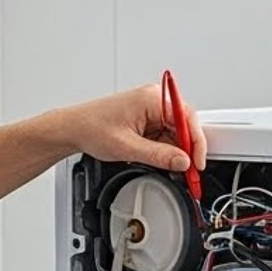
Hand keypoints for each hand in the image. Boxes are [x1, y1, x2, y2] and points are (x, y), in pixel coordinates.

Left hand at [55, 83, 207, 172]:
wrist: (74, 128)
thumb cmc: (92, 127)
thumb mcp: (127, 147)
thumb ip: (159, 155)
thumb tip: (182, 161)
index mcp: (151, 98)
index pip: (186, 117)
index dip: (196, 141)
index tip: (196, 161)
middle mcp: (154, 100)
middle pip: (184, 125)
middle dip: (186, 150)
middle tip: (188, 171)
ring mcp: (151, 110)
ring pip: (176, 133)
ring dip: (175, 152)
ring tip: (167, 166)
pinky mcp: (147, 120)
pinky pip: (165, 135)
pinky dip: (165, 150)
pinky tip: (159, 159)